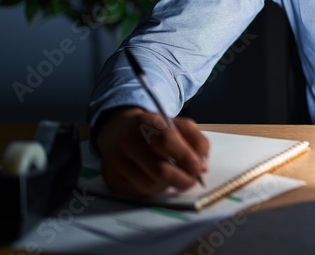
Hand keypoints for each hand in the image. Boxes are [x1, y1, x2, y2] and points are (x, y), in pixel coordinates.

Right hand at [95, 106, 209, 197]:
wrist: (119, 130)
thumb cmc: (155, 129)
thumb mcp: (178, 125)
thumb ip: (197, 141)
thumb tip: (203, 167)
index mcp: (145, 122)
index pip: (167, 140)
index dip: (186, 157)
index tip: (199, 168)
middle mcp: (126, 141)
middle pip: (159, 170)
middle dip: (182, 179)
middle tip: (192, 179)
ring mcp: (115, 162)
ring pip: (150, 185)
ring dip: (168, 185)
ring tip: (174, 176)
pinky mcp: (111, 179)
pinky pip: (139, 193)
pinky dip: (154, 190)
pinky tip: (156, 179)